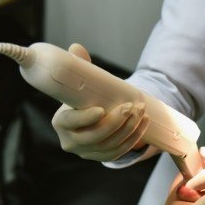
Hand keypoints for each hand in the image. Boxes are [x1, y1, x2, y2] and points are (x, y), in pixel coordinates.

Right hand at [50, 44, 148, 160]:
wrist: (87, 118)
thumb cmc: (81, 98)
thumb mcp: (78, 84)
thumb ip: (78, 66)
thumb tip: (76, 48)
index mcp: (61, 123)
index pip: (71, 122)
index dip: (85, 118)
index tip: (101, 109)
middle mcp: (71, 142)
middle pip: (94, 136)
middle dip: (115, 122)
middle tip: (130, 106)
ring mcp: (86, 152)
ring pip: (109, 145)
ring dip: (128, 129)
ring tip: (140, 111)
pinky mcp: (100, 157)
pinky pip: (118, 152)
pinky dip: (133, 138)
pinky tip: (143, 123)